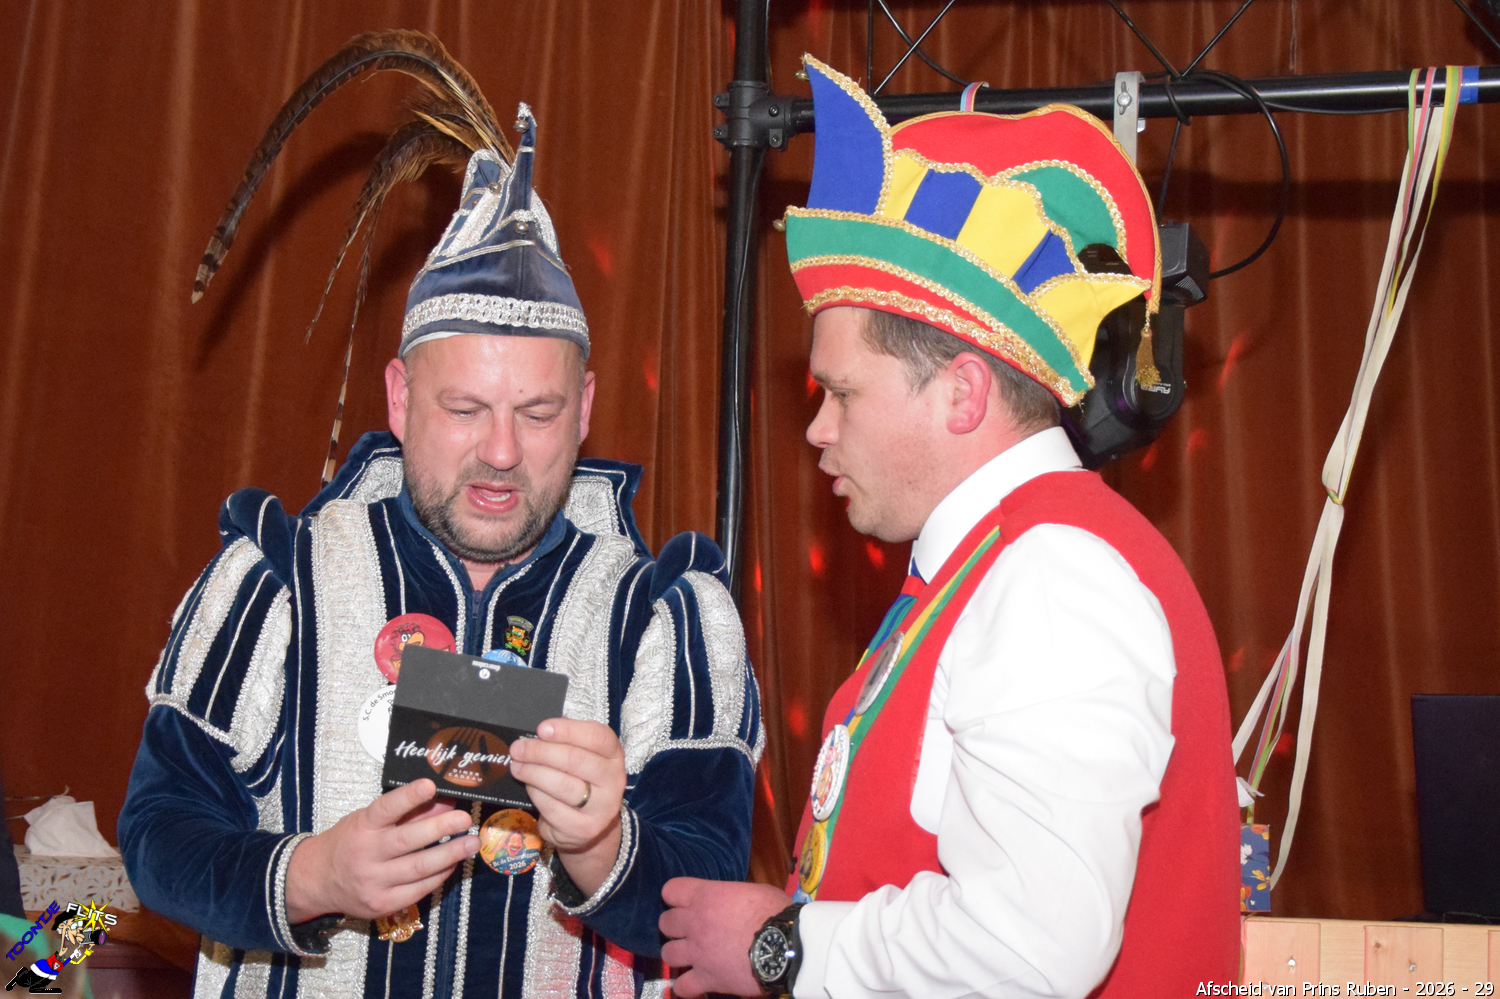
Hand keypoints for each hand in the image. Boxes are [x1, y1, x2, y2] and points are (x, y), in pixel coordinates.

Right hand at [284, 779, 477, 922]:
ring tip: (472, 843)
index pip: (385, 809)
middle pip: (408, 841)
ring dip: (450, 855)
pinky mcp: (383, 905)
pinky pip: (419, 890)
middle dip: (441, 828)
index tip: (430, 785)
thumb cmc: (349, 843)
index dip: (408, 797)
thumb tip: (445, 801)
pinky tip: (453, 863)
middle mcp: (366, 855)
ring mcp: (374, 883)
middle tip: (465, 819)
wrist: (317, 881)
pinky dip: (439, 875)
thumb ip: (407, 813)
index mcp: (361, 827)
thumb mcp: (369, 821)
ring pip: (418, 868)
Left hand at [509, 718, 625, 896]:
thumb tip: (541, 733)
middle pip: (575, 760)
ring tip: (517, 766)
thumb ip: (566, 741)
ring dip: (533, 773)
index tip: (542, 729)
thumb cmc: (581, 780)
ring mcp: (601, 808)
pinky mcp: (584, 828)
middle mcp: (614, 781)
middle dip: (541, 752)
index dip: (568, 730)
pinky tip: (528, 786)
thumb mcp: (582, 755)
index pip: (597, 737)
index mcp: (614, 755)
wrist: (589, 823)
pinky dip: (535, 794)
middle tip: (518, 749)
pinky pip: (552, 807)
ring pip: (562, 785)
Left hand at [659, 877, 791, 997]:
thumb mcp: (753, 891)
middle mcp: (694, 923)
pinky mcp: (706, 979)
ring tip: (691, 956)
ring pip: (667, 953)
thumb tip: (734, 905)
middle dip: (675, 925)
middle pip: (665, 922)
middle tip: (690, 930)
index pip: (671, 890)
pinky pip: (682, 987)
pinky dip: (686, 986)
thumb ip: (733, 898)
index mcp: (705, 896)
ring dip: (678, 954)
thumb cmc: (773, 911)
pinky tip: (694, 984)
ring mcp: (697, 953)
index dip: (676, 896)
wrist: (783, 945)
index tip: (686, 901)